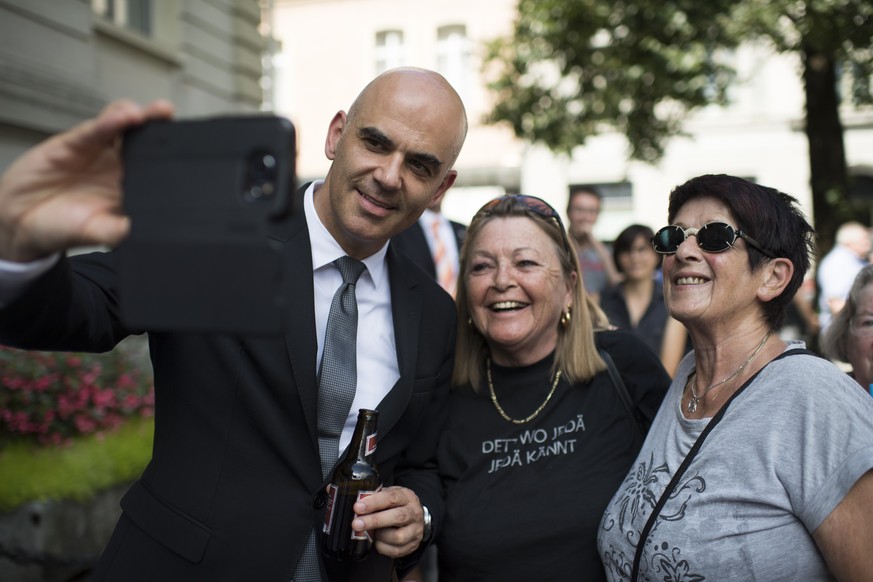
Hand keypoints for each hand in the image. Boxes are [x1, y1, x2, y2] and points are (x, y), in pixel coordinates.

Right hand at [0, 99, 173, 261]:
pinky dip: (110, 121)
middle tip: (175, 122)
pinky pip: (97, 129)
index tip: (192, 153)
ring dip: (141, 117)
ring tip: (153, 114)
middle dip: (163, 128)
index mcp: (134, 187)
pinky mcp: (76, 142)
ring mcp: (100, 151)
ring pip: (125, 126)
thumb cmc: (62, 228)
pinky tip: (123, 116)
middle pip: (147, 140)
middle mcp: (121, 165)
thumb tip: (144, 230)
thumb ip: (118, 231)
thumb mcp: (95, 234)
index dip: (174, 157)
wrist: (21, 220)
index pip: (160, 167)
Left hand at [351, 485, 424, 558]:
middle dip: (374, 521)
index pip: (391, 498)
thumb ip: (375, 498)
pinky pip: (395, 551)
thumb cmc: (397, 505)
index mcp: (407, 497)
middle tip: (356, 524)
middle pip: (397, 517)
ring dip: (379, 535)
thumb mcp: (388, 495)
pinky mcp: (412, 545)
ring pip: (397, 537)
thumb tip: (358, 505)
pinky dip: (382, 547)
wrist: (413, 517)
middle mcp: (414, 513)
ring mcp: (415, 530)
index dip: (374, 502)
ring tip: (370, 532)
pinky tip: (377, 541)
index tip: (358, 507)